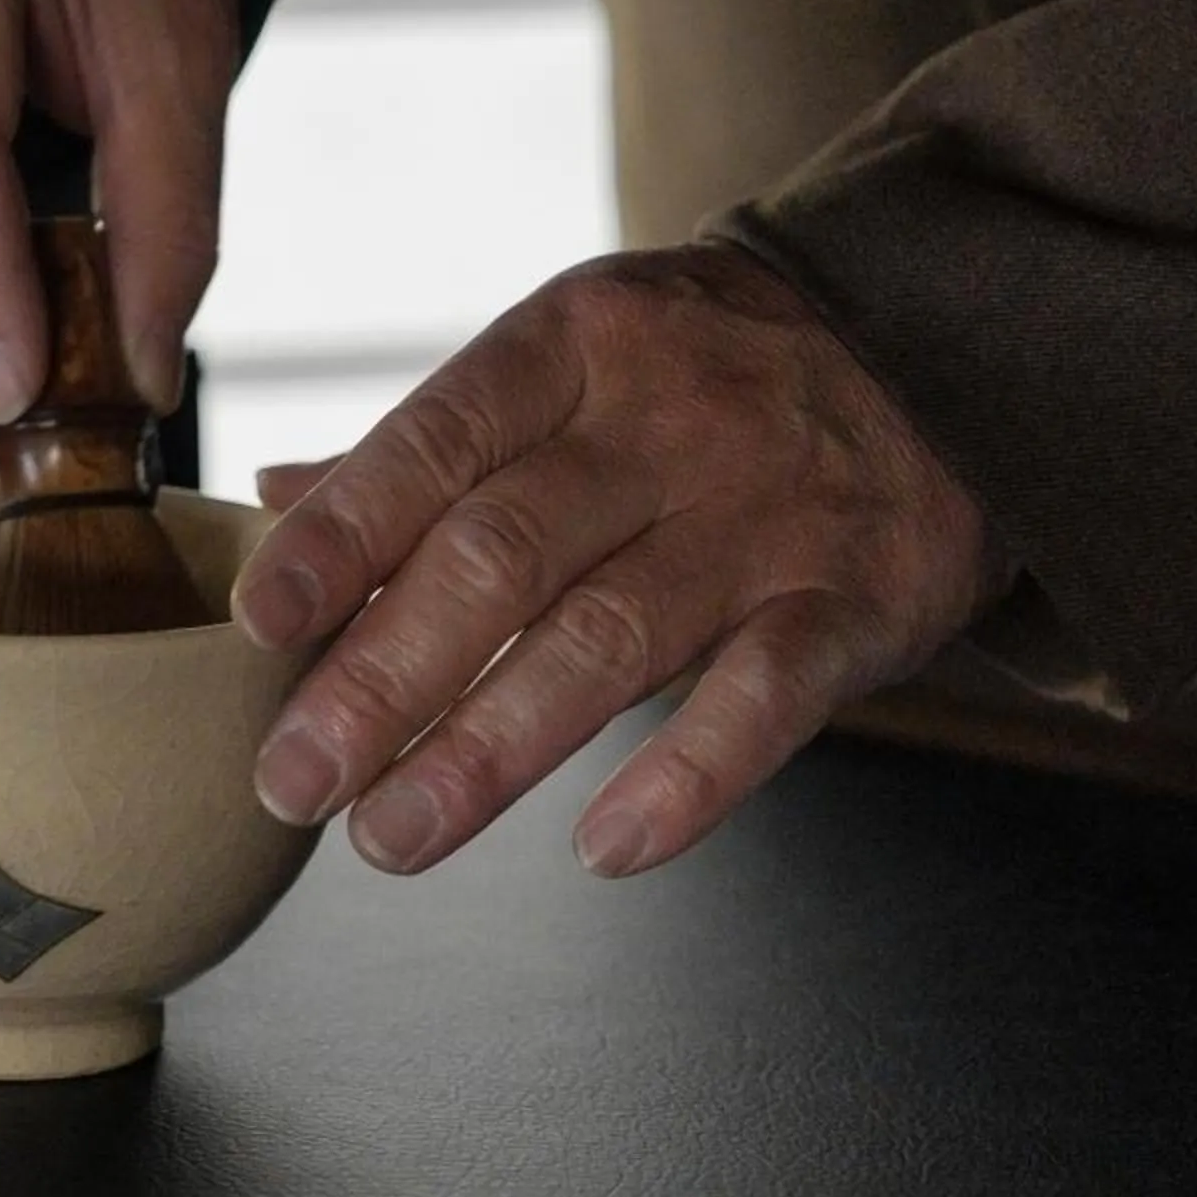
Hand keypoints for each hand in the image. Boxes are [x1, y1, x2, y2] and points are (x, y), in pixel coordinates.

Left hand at [233, 244, 1001, 877]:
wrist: (938, 347)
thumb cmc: (699, 374)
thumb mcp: (568, 363)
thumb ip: (427, 445)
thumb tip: (270, 497)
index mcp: (568, 347)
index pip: (434, 441)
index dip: (342, 534)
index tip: (258, 623)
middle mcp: (661, 423)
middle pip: (501, 557)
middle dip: (384, 678)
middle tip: (293, 780)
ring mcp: (764, 515)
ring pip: (608, 641)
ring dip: (488, 752)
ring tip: (389, 837)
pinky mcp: (858, 600)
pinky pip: (766, 699)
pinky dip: (685, 780)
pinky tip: (601, 850)